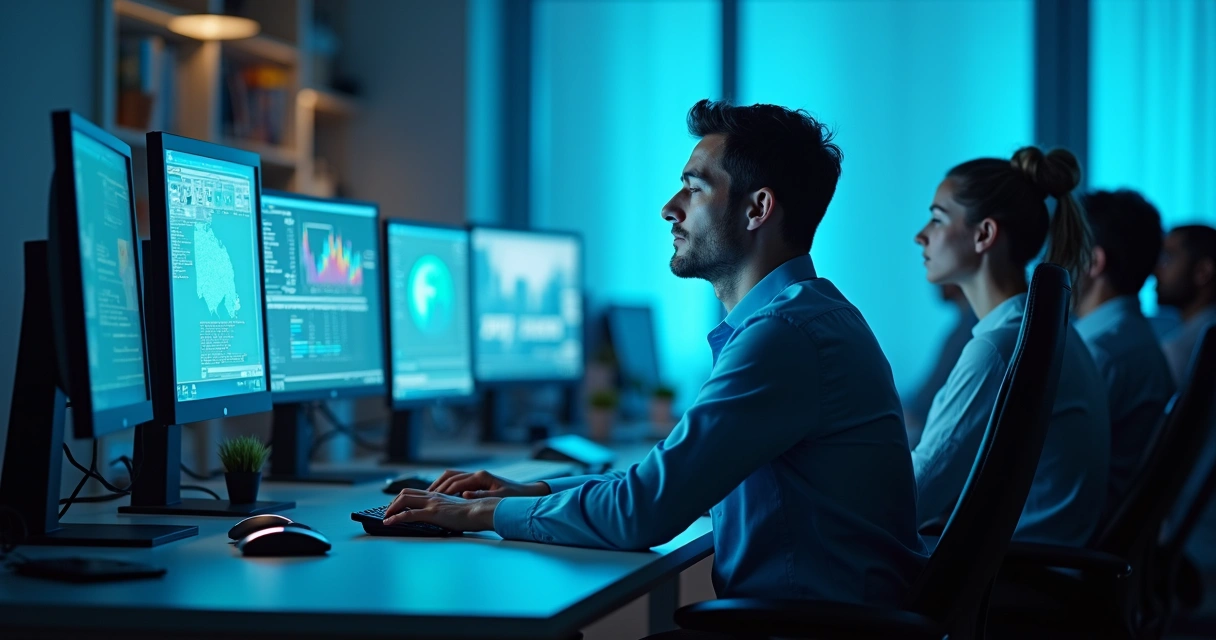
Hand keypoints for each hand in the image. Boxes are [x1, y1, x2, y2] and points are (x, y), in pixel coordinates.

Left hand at [383, 489, 500, 531]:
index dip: (401, 498)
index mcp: (438, 495)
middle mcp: (433, 496)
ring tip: (385, 518)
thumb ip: (447, 510)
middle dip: (393, 503)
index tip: (395, 507)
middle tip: (387, 513)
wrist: (481, 511)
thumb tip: (443, 517)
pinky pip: (408, 514)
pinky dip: (395, 518)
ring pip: (404, 500)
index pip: (414, 492)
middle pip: (405, 493)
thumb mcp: (457, 509)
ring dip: (391, 508)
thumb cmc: (473, 513)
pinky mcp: (432, 513)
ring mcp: (432, 503)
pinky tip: (388, 523)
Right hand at [428, 469, 550, 498]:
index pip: (456, 482)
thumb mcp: (499, 498)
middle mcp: (477, 474)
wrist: (526, 493)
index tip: (431, 498)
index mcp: (481, 476)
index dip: (443, 490)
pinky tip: (441, 495)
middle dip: (437, 485)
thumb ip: (480, 496)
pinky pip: (458, 481)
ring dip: (440, 484)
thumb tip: (463, 495)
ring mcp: (477, 476)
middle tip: (425, 496)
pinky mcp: (478, 481)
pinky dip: (447, 486)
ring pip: (452, 476)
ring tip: (429, 495)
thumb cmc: (514, 496)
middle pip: (450, 476)